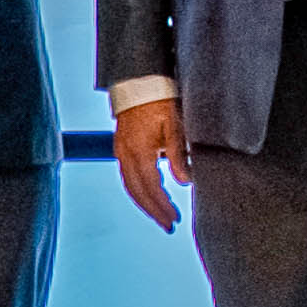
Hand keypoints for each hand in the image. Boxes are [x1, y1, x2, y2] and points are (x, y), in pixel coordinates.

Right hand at [113, 96, 188, 230]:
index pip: (150, 187)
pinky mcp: (121, 147)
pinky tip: (150, 194)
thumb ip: (178, 154)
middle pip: (137, 192)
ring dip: (145, 203)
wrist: (140, 81)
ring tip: (161, 215)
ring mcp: (120, 151)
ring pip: (130, 185)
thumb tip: (186, 181)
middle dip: (153, 211)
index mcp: (139, 151)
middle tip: (169, 225)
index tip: (174, 219)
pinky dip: (139, 189)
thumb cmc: (160, 99)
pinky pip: (127, 175)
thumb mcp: (175, 124)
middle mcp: (125, 154)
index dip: (162, 206)